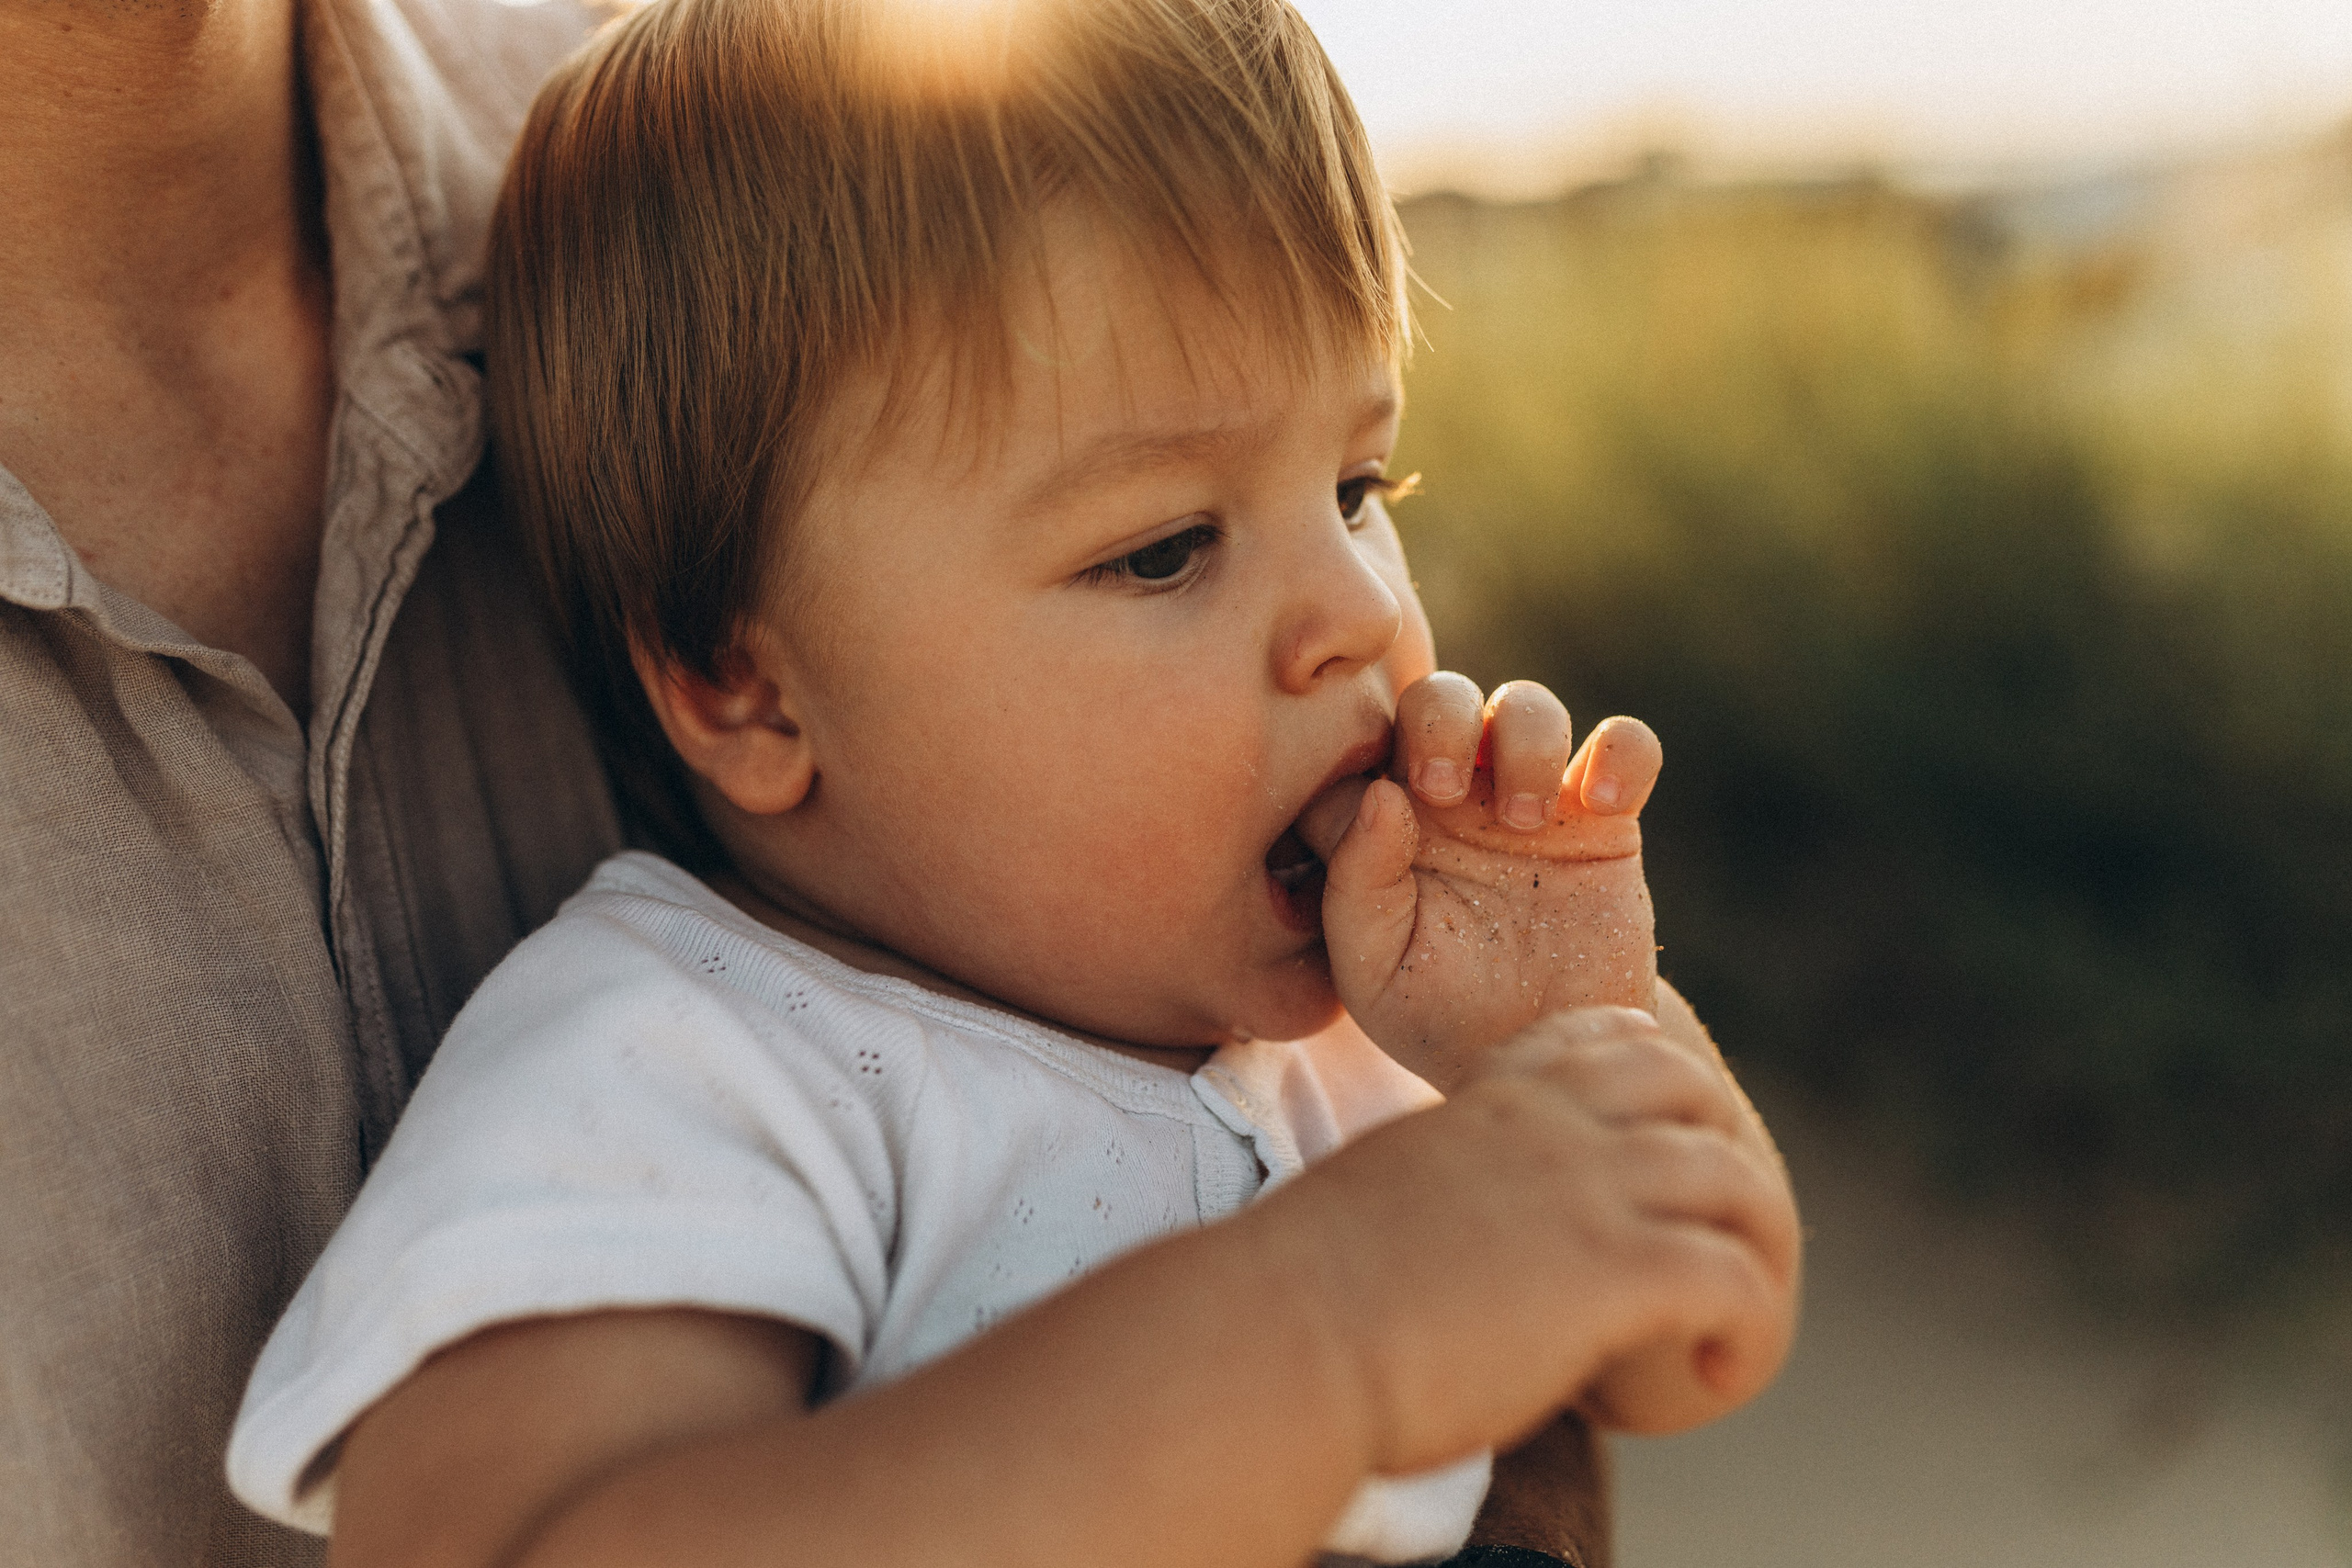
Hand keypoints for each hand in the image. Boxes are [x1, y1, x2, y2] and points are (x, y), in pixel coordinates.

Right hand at [1255, 1007, 1796, 1474]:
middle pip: (1693, 1086)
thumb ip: (1431, 1189)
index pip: (1602, 1038)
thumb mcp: (1379, 1193)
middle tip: (1718, 1234)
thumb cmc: (1295, 1289)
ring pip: (1736, 1181)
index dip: (1655, 1074)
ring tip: (1732, 1318)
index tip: (1663, 1130)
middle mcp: (1548, 1130)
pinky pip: (1734, 1279)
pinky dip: (1749, 1326)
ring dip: (1755, 1249)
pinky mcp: (1613, 1271)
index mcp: (1486, 1103)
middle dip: (1725, 1149)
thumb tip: (1433, 1235)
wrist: (1283, 1335)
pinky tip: (1713, 1371)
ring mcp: (1586, 1193)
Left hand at [1300, 673, 1663, 1089]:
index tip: (1383, 820)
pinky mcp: (1605, 820)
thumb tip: (1380, 793)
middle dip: (1438, 720)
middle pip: (1439, 699)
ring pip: (1527, 706)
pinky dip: (1623, 752)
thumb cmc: (1439, 1017)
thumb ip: (1355, 887)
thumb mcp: (1373, 974)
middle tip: (1443, 789)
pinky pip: (1626, 744)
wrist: (1542, 1055)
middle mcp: (1456, 799)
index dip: (1356, 764)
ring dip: (1523, 738)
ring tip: (1524, 820)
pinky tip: (1605, 803)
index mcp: (1385, 826)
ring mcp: (1531, 800)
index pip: (1355, 753)